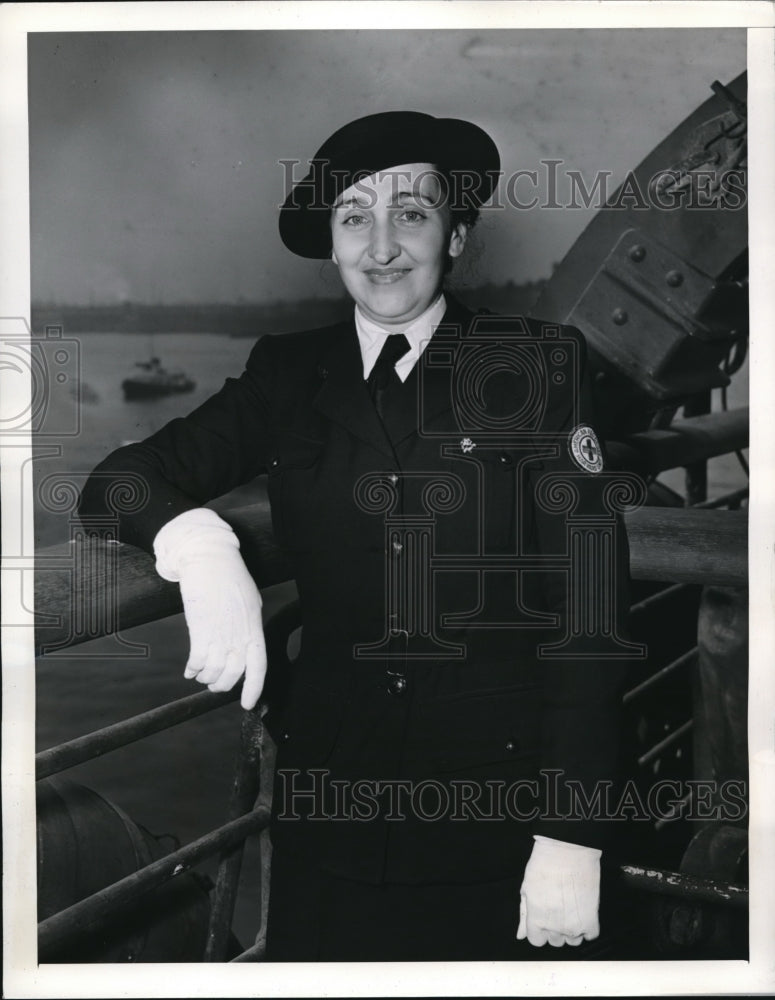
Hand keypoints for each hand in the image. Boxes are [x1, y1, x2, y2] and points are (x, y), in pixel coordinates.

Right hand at [153, 508, 265, 708]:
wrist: (208, 558)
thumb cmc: (229, 576)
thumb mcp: (249, 601)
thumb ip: (248, 625)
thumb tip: (245, 644)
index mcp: (254, 627)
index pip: (259, 665)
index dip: (254, 688)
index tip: (247, 704)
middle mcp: (239, 633)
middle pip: (234, 673)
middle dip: (222, 685)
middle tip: (214, 685)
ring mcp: (220, 632)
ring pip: (214, 670)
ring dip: (206, 677)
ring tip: (201, 675)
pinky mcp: (199, 628)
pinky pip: (197, 660)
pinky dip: (192, 669)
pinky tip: (189, 670)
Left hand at [516, 835, 600, 946]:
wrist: (568, 849)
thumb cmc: (545, 863)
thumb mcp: (527, 887)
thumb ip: (524, 913)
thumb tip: (521, 934)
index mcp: (536, 919)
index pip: (536, 941)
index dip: (538, 929)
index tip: (542, 919)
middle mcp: (554, 927)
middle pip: (554, 941)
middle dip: (554, 928)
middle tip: (556, 908)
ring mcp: (574, 926)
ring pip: (572, 941)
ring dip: (571, 929)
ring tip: (570, 908)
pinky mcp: (591, 920)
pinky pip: (590, 935)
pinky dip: (586, 927)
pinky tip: (582, 911)